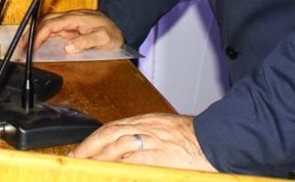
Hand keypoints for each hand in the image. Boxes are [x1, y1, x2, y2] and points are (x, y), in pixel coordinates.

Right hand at [30, 9, 123, 53]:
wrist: (120, 32)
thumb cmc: (113, 34)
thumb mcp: (103, 38)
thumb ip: (86, 41)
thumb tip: (68, 47)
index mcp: (76, 18)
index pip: (52, 25)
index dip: (40, 35)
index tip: (32, 47)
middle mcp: (70, 18)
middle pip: (45, 22)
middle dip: (31, 33)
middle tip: (22, 47)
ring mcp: (69, 23)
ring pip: (47, 24)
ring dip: (35, 34)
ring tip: (25, 46)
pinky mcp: (70, 28)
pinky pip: (52, 30)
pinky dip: (42, 35)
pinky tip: (37, 43)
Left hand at [71, 114, 214, 170]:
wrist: (219, 139)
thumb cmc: (197, 138)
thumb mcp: (168, 131)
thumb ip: (148, 138)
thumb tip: (129, 153)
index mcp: (148, 121)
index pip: (113, 127)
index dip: (94, 139)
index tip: (82, 150)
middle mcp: (147, 128)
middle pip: (110, 133)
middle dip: (89, 146)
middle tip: (75, 159)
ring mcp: (153, 141)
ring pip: (117, 145)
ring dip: (98, 157)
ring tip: (86, 168)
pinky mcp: (161, 156)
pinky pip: (134, 162)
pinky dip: (119, 167)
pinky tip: (109, 174)